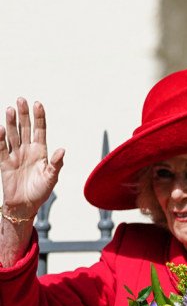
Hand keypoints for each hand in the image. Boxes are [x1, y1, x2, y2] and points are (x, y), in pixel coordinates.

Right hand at [0, 98, 63, 217]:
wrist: (25, 205)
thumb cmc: (41, 192)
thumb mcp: (51, 178)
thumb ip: (56, 164)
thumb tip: (62, 150)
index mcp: (41, 152)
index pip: (40, 130)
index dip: (39, 117)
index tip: (38, 103)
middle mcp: (27, 150)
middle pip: (25, 129)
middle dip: (23, 115)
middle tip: (21, 100)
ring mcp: (15, 155)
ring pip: (13, 135)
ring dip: (11, 122)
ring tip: (10, 109)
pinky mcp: (4, 163)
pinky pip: (1, 149)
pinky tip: (0, 128)